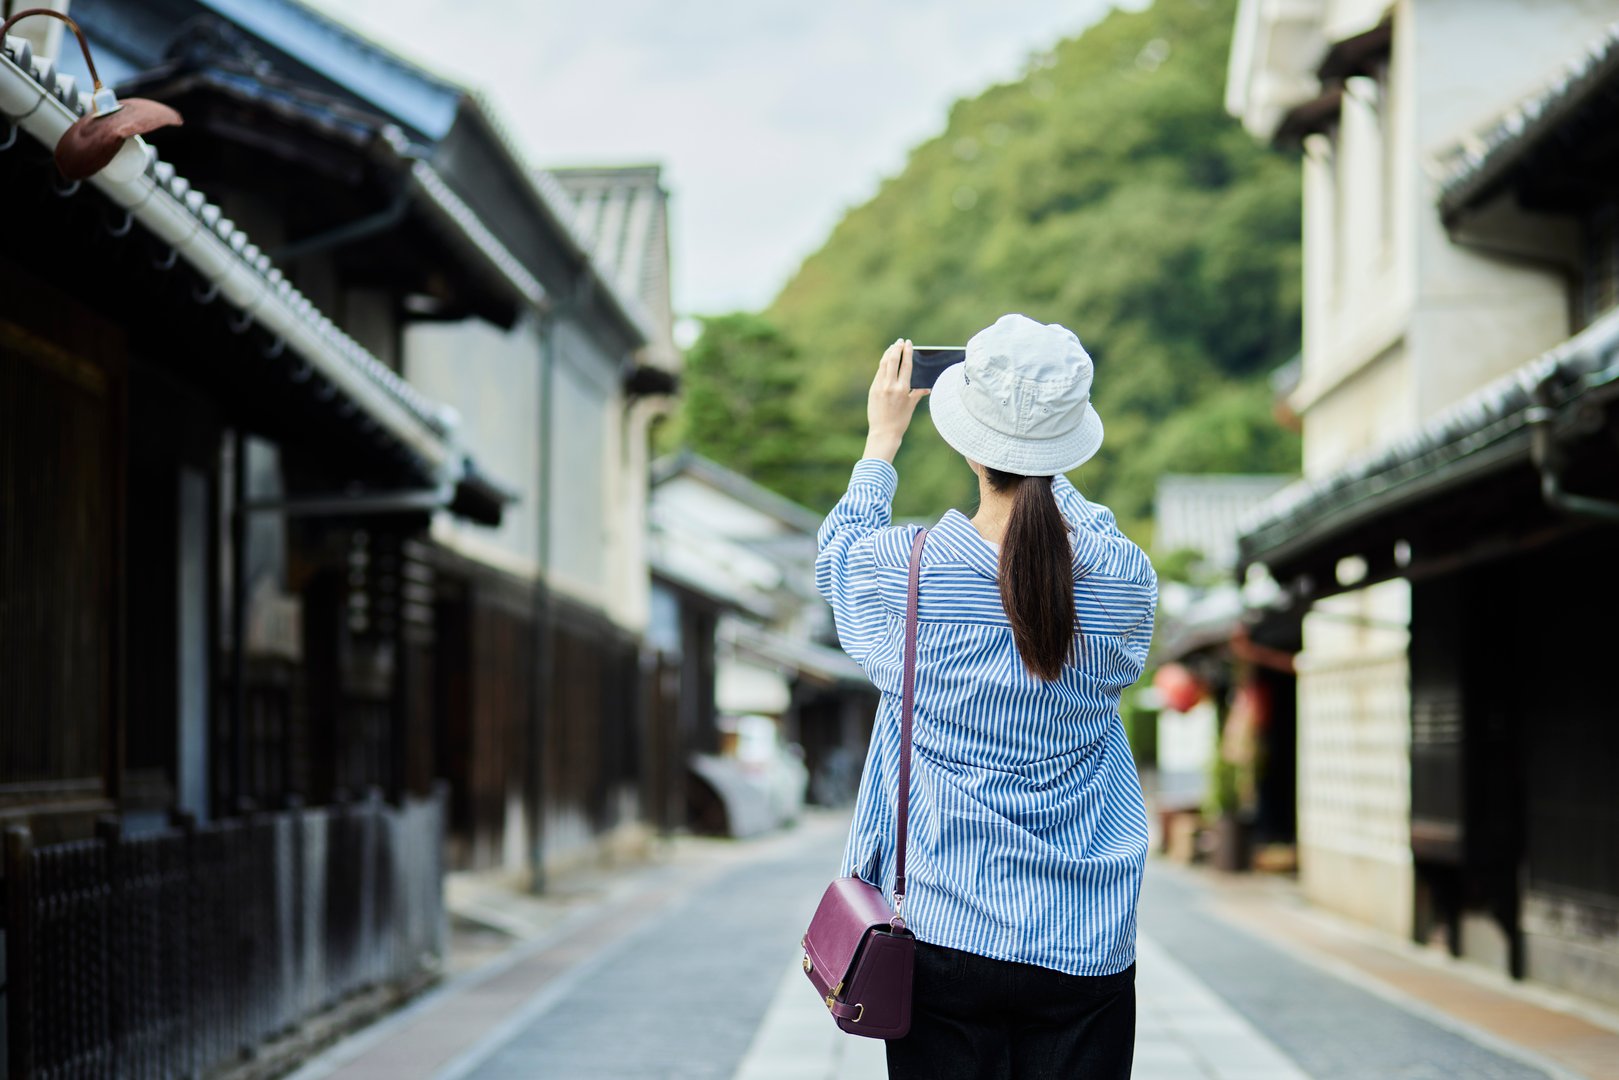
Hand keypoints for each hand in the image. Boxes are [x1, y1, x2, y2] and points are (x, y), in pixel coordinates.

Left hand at [864, 338, 927, 462]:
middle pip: (893, 360)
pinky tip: (885, 360)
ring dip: (888, 353)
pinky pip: (878, 373)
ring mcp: (880, 387)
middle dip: (896, 348)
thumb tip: (928, 387)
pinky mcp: (873, 389)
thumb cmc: (900, 421)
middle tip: (899, 341)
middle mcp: (890, 386)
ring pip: (884, 364)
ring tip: (892, 347)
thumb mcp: (911, 406)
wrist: (884, 433)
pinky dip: (883, 364)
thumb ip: (918, 393)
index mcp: (903, 389)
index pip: (906, 364)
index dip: (907, 352)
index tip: (908, 343)